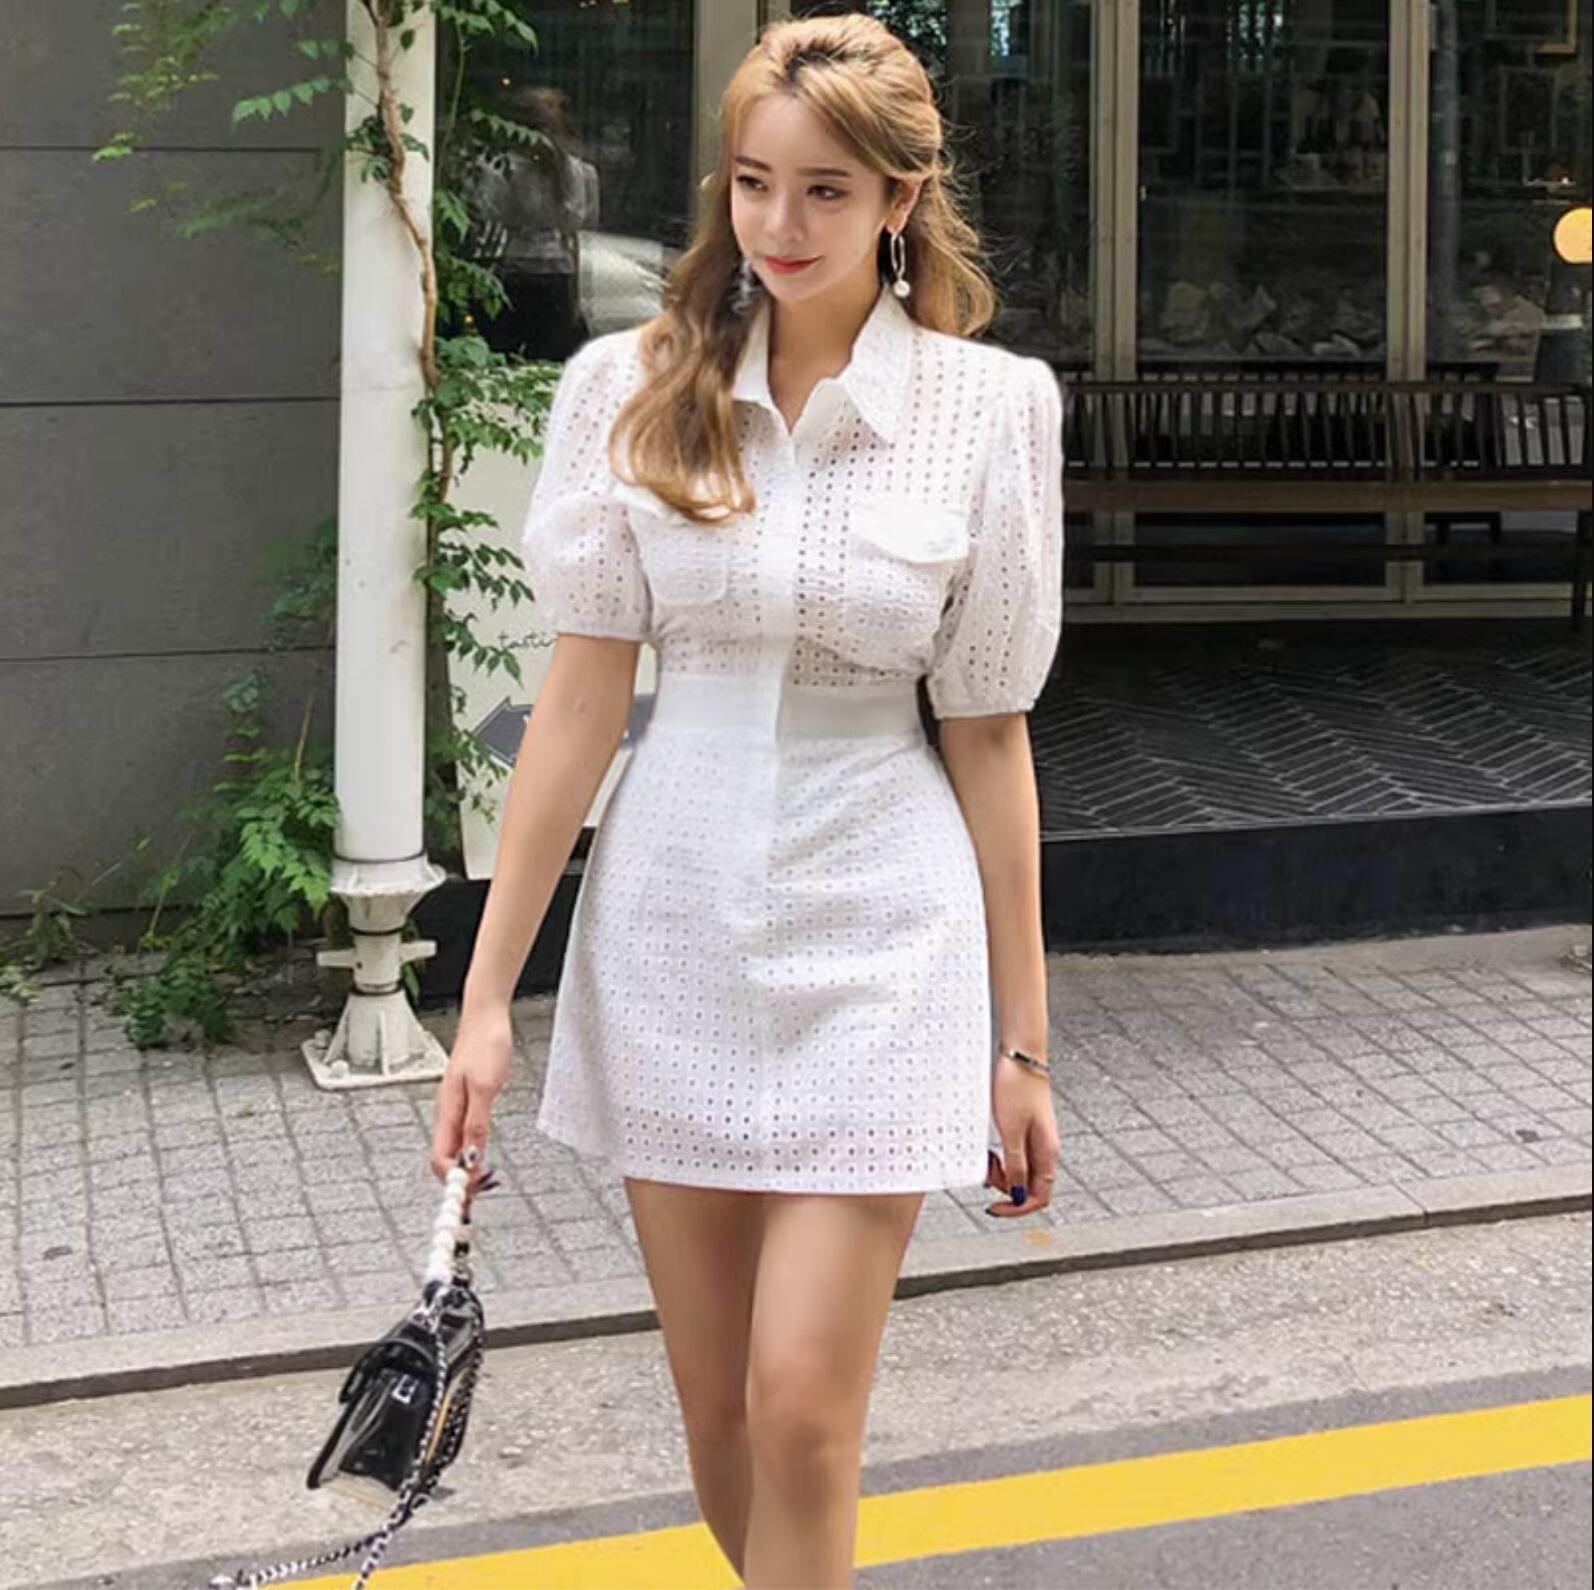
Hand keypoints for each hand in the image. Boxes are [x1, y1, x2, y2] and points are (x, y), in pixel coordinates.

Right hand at [430, 1004, 513, 1196]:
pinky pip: (463, 1135)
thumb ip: (476, 1124)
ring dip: (464, 1168)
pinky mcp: (466, 1100)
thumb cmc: (485, 1044)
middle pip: (444, 1158)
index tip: (467, 1198)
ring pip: (453, 1148)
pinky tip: (479, 1156)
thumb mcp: (486, 1087)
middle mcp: (447, 1112)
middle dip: (457, 1181)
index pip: (440, 1159)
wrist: (487, 1016)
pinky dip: (470, 1151)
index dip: (452, 1182)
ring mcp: (456, 1106)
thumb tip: (469, 1158)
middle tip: (474, 1199)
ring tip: (478, 1185)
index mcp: (447, 1111)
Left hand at [984, 1054, 1059, 1217]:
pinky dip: (1003, 1158)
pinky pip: (1016, 1154)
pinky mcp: (1027, 1127)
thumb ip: (1015, 1164)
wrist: (1021, 1055)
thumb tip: (1018, 1194)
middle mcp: (1046, 1148)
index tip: (995, 1208)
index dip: (1017, 1208)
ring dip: (1003, 1173)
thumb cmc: (1017, 1087)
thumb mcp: (1011, 1131)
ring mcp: (1037, 1138)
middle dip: (1006, 1188)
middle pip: (1030, 1186)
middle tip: (987, 1176)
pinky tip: (991, 1150)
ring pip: (1022, 1170)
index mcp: (1047, 1152)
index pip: (1040, 1196)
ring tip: (987, 1161)